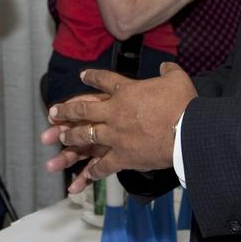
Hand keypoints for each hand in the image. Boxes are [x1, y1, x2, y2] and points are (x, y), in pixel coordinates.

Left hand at [46, 64, 196, 191]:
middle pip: (83, 110)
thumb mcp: (177, 79)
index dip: (92, 77)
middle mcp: (115, 112)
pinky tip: (83, 175)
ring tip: (61, 138)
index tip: (82, 75)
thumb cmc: (184, 104)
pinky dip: (93, 171)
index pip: (104, 80)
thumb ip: (168, 71)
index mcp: (126, 91)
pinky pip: (103, 165)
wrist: (187, 132)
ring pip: (86, 136)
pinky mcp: (123, 156)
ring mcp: (116, 135)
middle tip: (53, 113)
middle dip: (65, 111)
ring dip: (71, 137)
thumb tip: (166, 66)